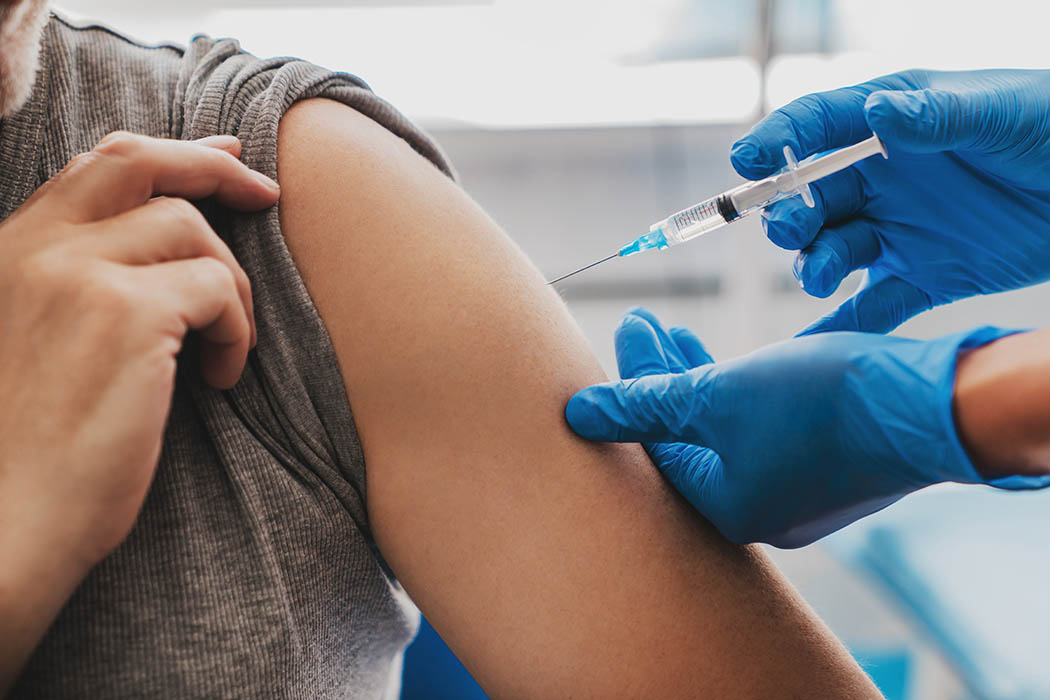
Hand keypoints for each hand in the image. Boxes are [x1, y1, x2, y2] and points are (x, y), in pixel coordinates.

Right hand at [0, 132, 278, 570]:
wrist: (9, 523)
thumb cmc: (35, 451)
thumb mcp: (44, 341)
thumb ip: (85, 283)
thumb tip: (170, 240)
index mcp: (14, 250)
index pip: (98, 166)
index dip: (171, 152)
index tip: (224, 157)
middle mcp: (38, 247)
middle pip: (142, 162)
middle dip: (215, 168)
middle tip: (267, 194)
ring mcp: (79, 274)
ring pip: (192, 231)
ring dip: (230, 288)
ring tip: (224, 351)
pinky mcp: (127, 315)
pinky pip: (218, 289)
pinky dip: (237, 331)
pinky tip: (220, 379)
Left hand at [565, 309, 1045, 547]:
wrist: (931, 405)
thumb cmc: (818, 403)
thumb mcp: (716, 395)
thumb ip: (643, 405)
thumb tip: (575, 415)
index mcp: (724, 509)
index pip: (654, 445)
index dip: (630, 384)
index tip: (625, 330)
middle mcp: (757, 512)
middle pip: (685, 437)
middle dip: (658, 376)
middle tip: (639, 323)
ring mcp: (795, 493)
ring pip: (724, 431)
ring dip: (694, 378)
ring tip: (670, 331)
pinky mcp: (826, 467)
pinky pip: (760, 430)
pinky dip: (735, 392)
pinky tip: (725, 362)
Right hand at [730, 69, 1049, 333]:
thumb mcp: (997, 113)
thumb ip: (935, 116)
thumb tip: (876, 112)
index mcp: (889, 127)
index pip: (817, 127)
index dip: (777, 141)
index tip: (747, 161)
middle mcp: (881, 181)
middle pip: (811, 200)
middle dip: (788, 216)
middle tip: (792, 230)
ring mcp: (897, 232)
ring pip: (831, 254)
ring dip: (814, 266)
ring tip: (822, 277)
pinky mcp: (920, 278)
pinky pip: (870, 309)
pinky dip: (840, 330)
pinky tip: (811, 352)